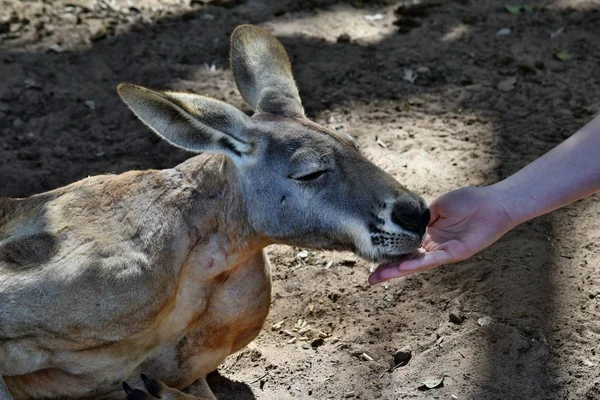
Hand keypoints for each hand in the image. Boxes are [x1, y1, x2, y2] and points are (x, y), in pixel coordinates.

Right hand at [369, 185, 516, 283]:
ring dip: (398, 271)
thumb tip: (404, 222)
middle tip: (369, 280)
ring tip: (379, 276)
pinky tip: (404, 268)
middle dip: (388, 270)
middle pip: (407, 261)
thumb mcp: (438, 206)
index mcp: (429, 235)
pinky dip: (418, 264)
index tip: (371, 260)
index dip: (389, 255)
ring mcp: (444, 251)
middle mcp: (434, 246)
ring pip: (417, 263)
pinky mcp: (455, 253)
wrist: (493, 203)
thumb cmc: (469, 201)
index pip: (405, 248)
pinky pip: (433, 259)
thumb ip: (421, 217)